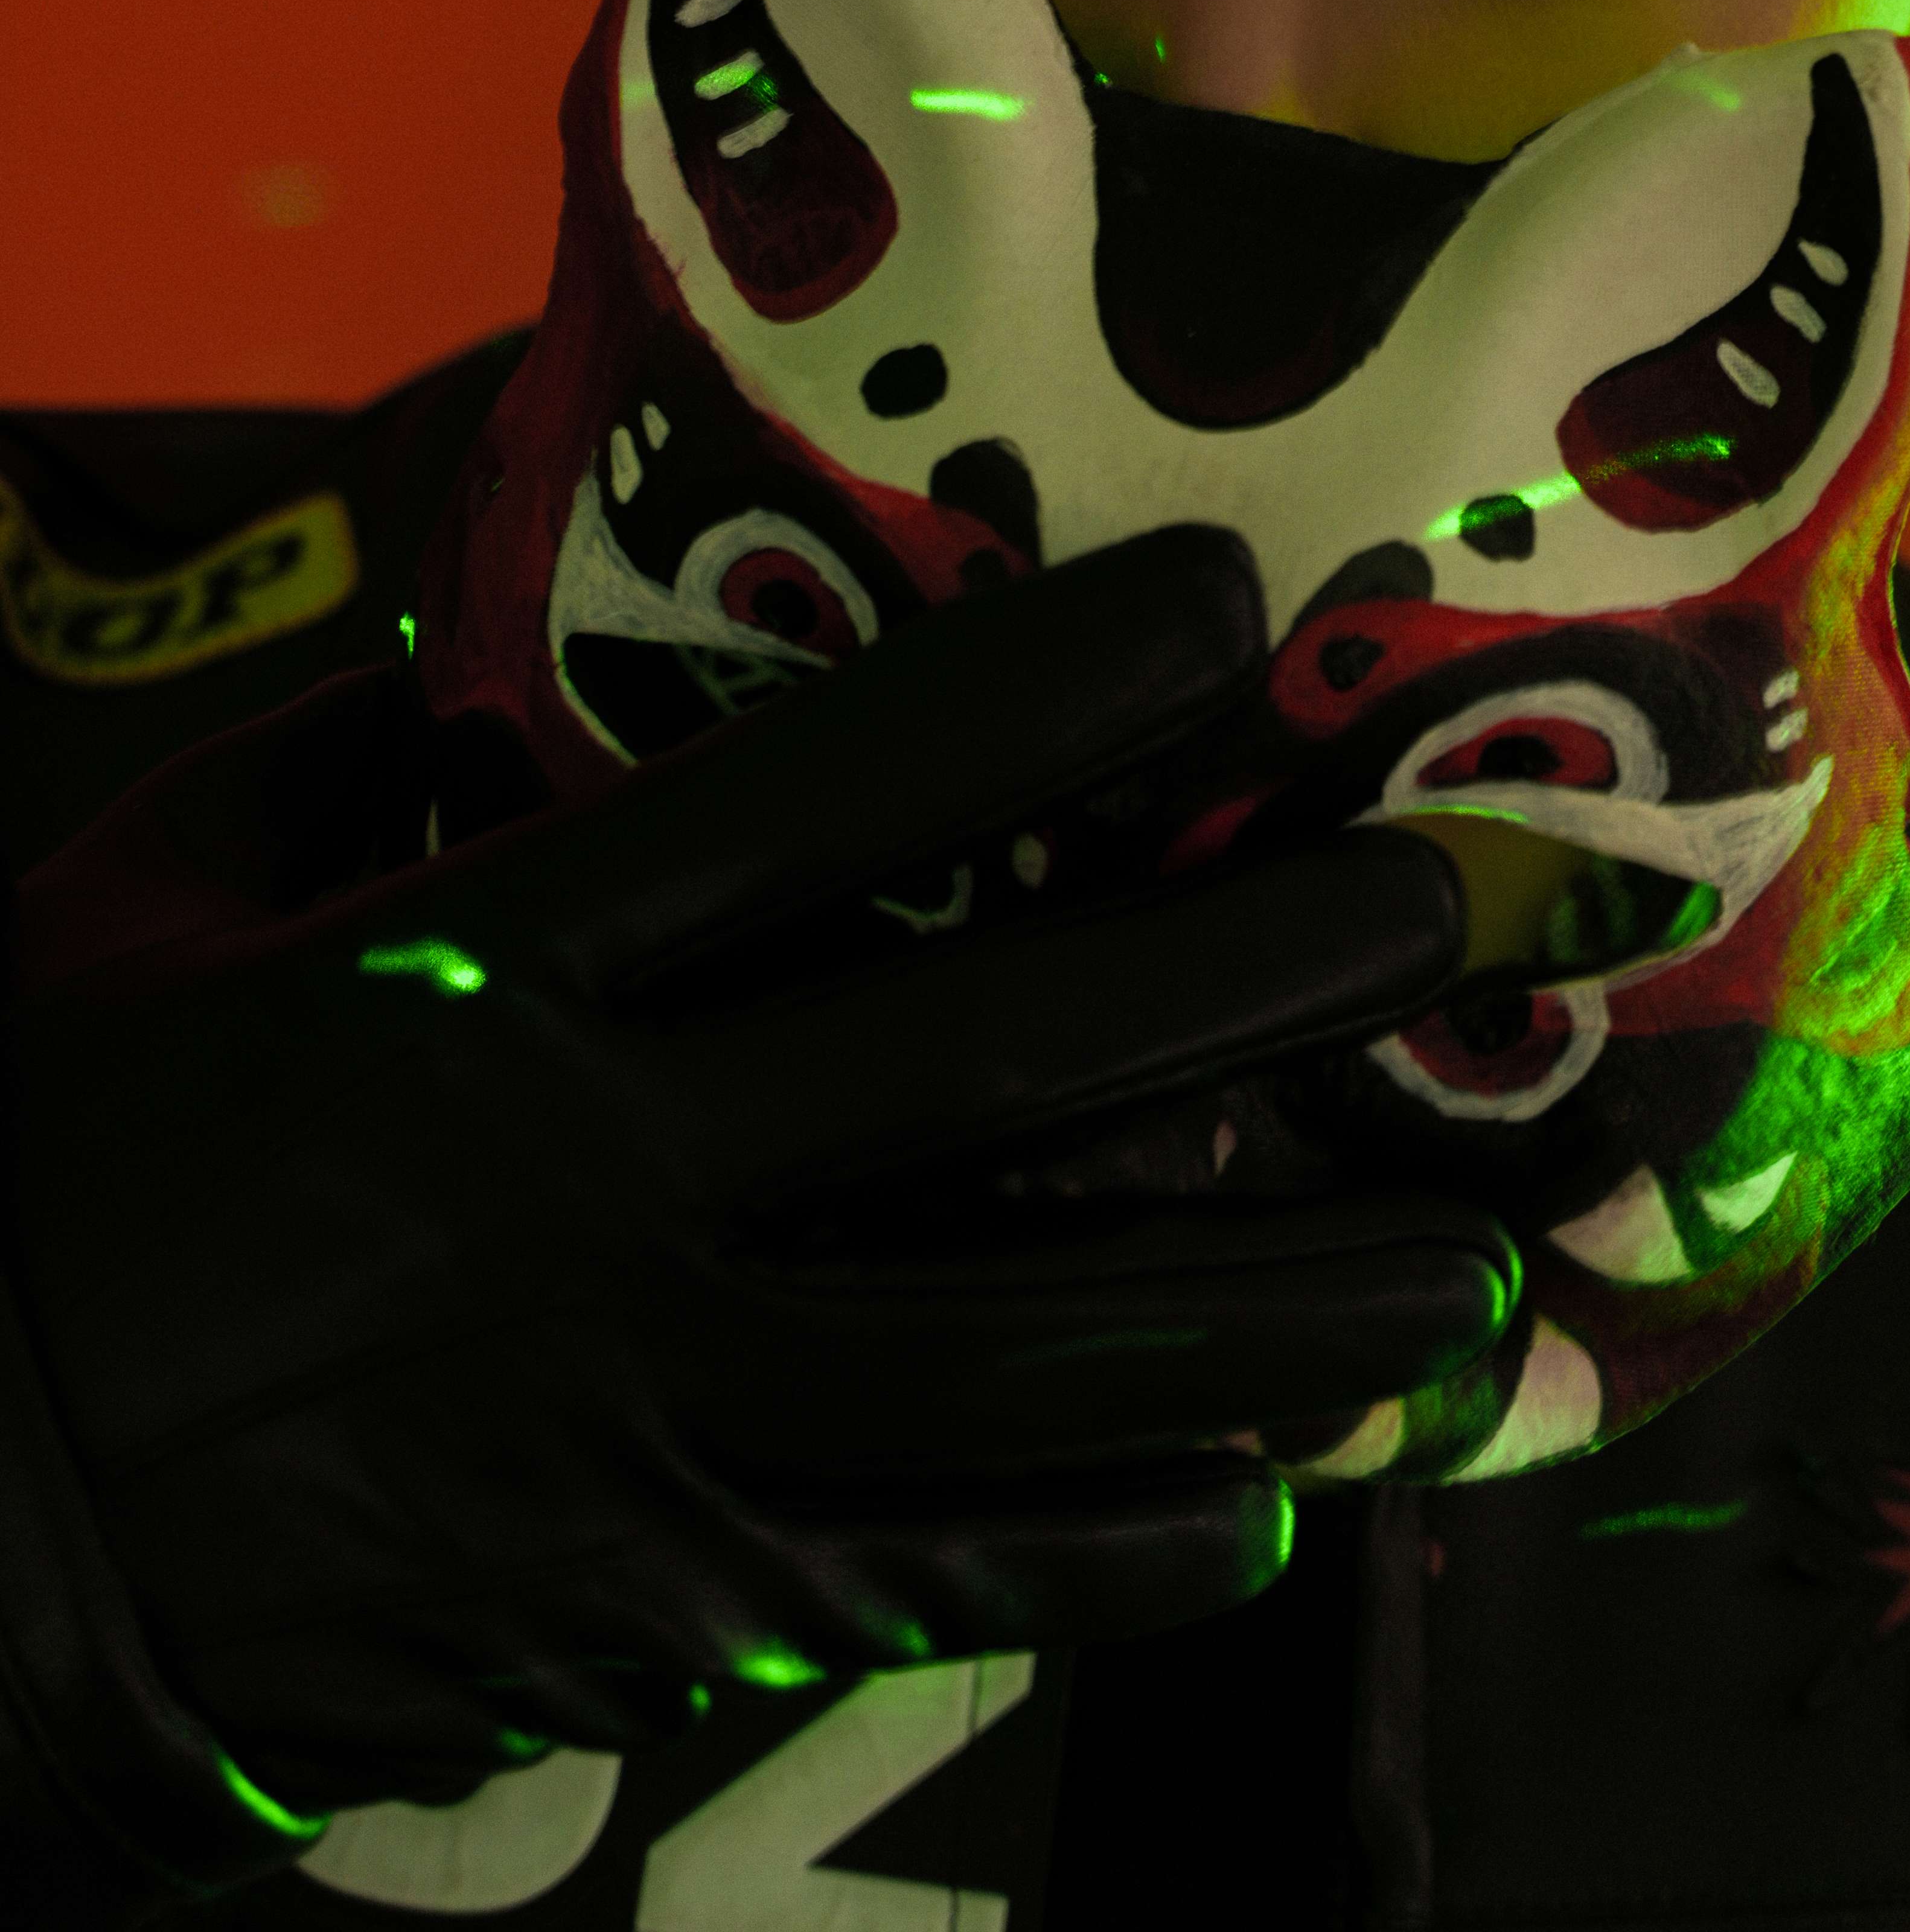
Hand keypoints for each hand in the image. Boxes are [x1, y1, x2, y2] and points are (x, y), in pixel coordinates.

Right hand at [2, 524, 1510, 1830]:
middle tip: (1436, 921)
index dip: (1034, 693)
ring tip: (1464, 1285)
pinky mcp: (634, 1599)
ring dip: (1263, 1314)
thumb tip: (471, 665)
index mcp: (480, 978)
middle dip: (1240, 979)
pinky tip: (1258, 1507)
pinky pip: (922, 1569)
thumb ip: (331, 770)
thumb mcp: (140, 914)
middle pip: (988, 1062)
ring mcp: (637, 1409)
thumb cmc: (25, 1182)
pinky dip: (1101, 1544)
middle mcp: (603, 1183)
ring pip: (1019, 1354)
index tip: (1212, 611)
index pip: (815, 798)